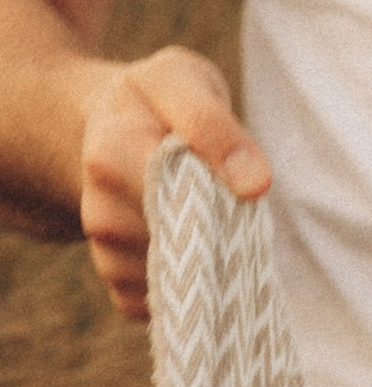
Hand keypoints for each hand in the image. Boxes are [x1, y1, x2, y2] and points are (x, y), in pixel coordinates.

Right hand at [71, 46, 267, 319]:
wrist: (104, 129)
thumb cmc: (151, 101)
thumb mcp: (181, 79)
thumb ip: (213, 122)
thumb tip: (254, 184)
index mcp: (111, 155)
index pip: (180, 204)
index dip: (221, 205)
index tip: (241, 192)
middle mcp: (101, 215)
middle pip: (191, 252)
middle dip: (223, 235)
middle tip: (228, 204)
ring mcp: (109, 258)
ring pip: (189, 284)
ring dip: (215, 261)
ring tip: (207, 218)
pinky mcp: (122, 289)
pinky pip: (179, 306)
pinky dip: (199, 284)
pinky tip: (192, 245)